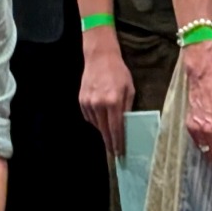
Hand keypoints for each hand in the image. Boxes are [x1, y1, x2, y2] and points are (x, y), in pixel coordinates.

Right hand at [78, 38, 135, 157]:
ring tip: (110, 133)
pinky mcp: (81, 101)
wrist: (100, 57)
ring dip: (103, 131)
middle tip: (115, 152)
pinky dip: (96, 121)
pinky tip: (102, 118)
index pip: (116, 128)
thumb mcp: (130, 89)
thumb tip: (126, 126)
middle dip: (110, 142)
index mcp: (114, 101)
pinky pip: (89, 117)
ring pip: (96, 125)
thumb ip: (128, 108)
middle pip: (104, 130)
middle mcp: (100, 104)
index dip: (118, 142)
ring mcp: (88, 103)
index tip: (120, 153)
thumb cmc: (119, 72)